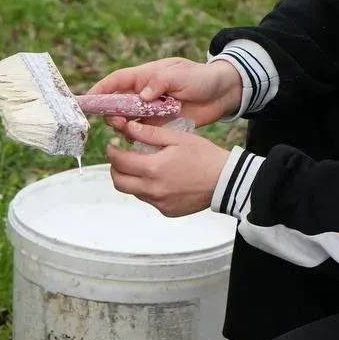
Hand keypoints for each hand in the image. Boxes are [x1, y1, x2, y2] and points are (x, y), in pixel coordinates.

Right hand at [89, 57, 241, 131]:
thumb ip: (160, 82)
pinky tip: (136, 142)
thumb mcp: (181, 75)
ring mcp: (151, 109)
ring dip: (122, 125)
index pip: (118, 80)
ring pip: (127, 119)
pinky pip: (141, 132)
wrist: (223, 93)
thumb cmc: (201, 78)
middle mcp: (144, 93)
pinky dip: (135, 137)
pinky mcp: (160, 124)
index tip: (88, 99)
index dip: (101, 89)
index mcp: (146, 76)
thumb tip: (142, 95)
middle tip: (116, 121)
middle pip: (117, 102)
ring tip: (127, 130)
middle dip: (110, 111)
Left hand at [107, 120, 229, 216]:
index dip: (112, 152)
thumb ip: (149, 133)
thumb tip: (128, 128)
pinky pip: (149, 200)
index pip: (119, 162)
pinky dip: (147, 189)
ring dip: (131, 179)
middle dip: (115, 168)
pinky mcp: (167, 211)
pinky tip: (159, 179)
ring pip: (133, 192)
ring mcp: (160, 203)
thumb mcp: (177, 138)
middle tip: (120, 158)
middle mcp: (153, 190)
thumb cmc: (204, 156)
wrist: (226, 181)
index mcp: (153, 169)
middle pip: (119, 182)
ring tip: (142, 166)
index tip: (113, 146)